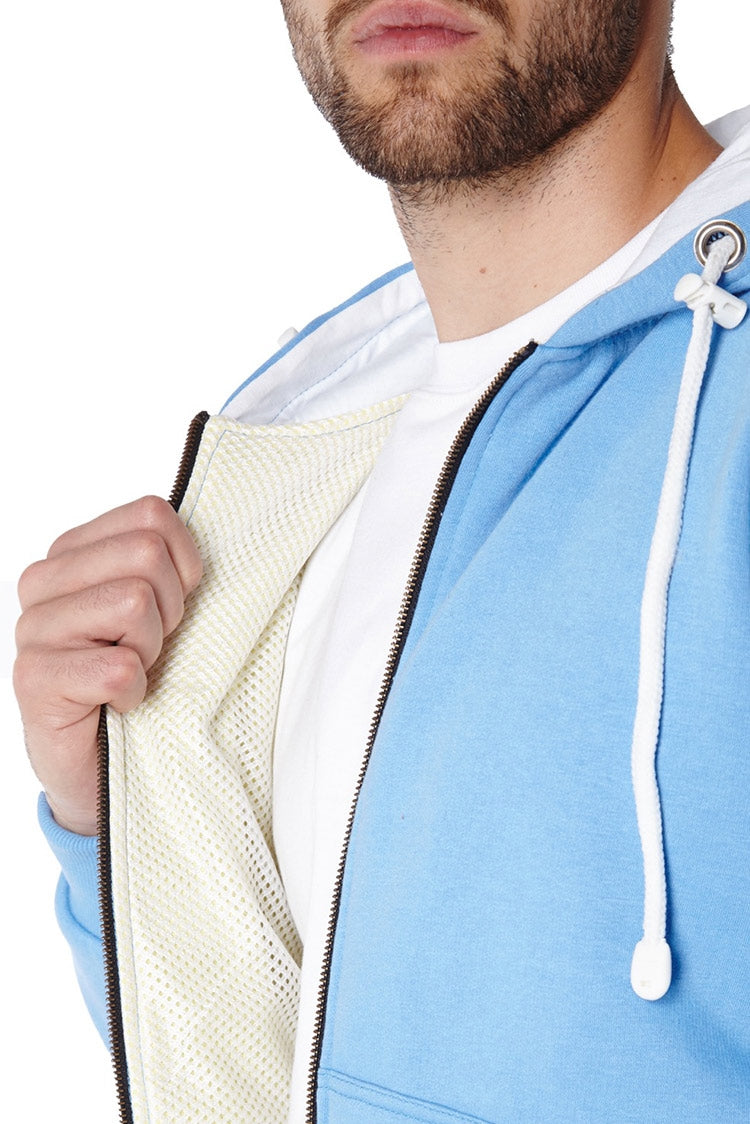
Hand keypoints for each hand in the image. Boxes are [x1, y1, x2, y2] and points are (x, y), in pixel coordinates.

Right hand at [13, 496, 202, 835]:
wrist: (100, 761)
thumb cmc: (132, 676)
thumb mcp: (159, 608)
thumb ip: (166, 562)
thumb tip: (202, 524)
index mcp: (73, 551)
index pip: (151, 516)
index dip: (183, 567)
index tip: (169, 609)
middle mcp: (43, 581)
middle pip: (147, 553)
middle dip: (168, 609)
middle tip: (147, 647)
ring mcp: (32, 628)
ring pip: (134, 602)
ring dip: (149, 651)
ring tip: (129, 672)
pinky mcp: (34, 678)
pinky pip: (119, 666)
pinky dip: (133, 691)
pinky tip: (115, 703)